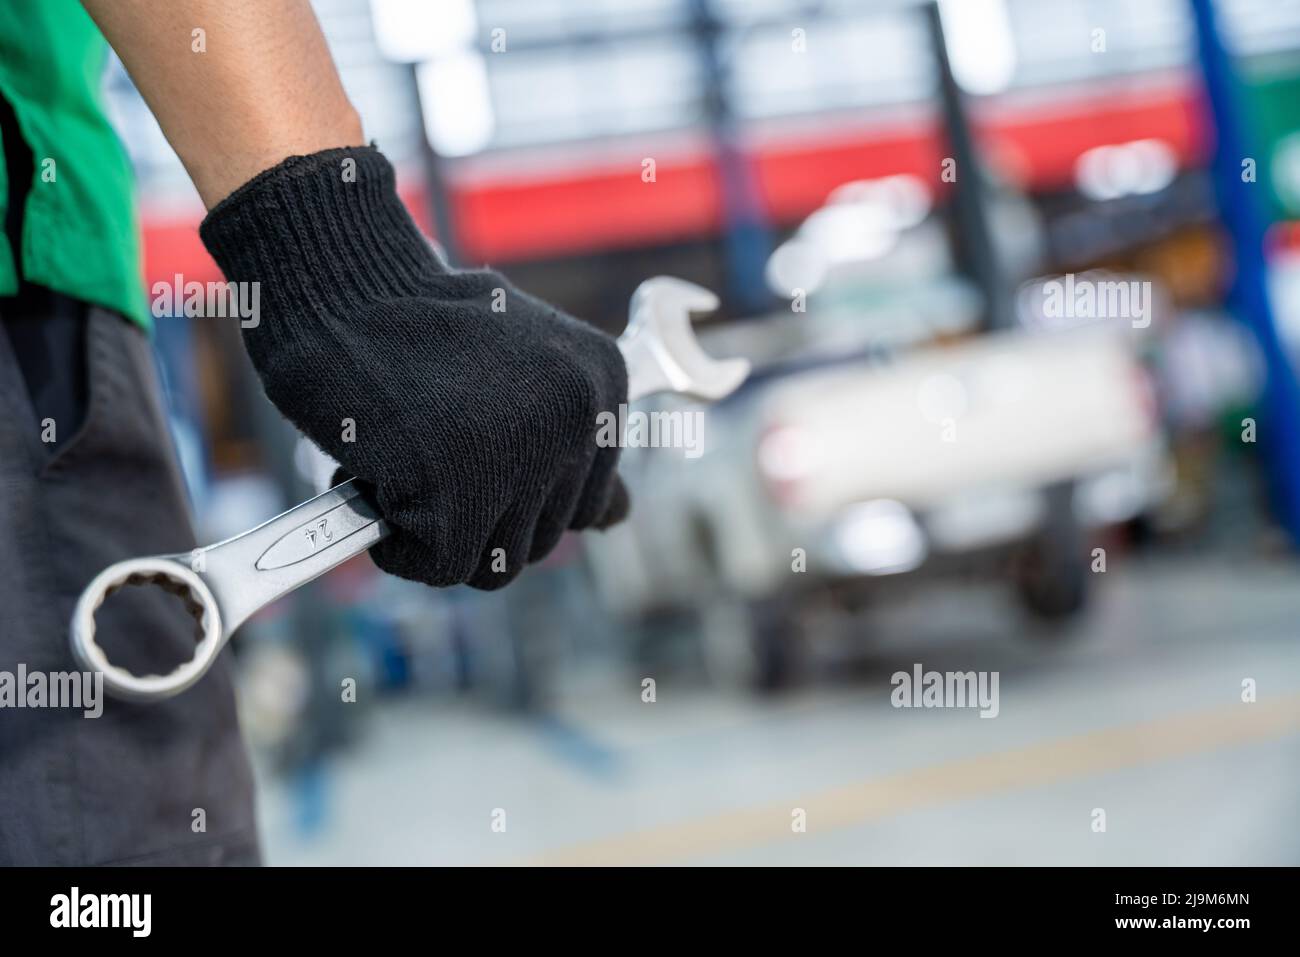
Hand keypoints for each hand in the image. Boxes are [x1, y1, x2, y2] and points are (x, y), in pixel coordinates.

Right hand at [201, 147, 627, 588]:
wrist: (336, 286)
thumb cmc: (415, 331)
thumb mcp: (521, 374)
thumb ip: (571, 447)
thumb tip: (618, 517)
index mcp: (603, 381)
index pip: (588, 506)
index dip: (520, 495)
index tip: (473, 449)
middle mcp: (582, 414)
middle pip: (545, 540)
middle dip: (479, 515)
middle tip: (430, 446)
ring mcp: (527, 452)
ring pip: (497, 564)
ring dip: (439, 532)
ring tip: (409, 458)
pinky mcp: (460, 490)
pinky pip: (439, 567)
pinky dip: (397, 544)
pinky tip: (380, 478)